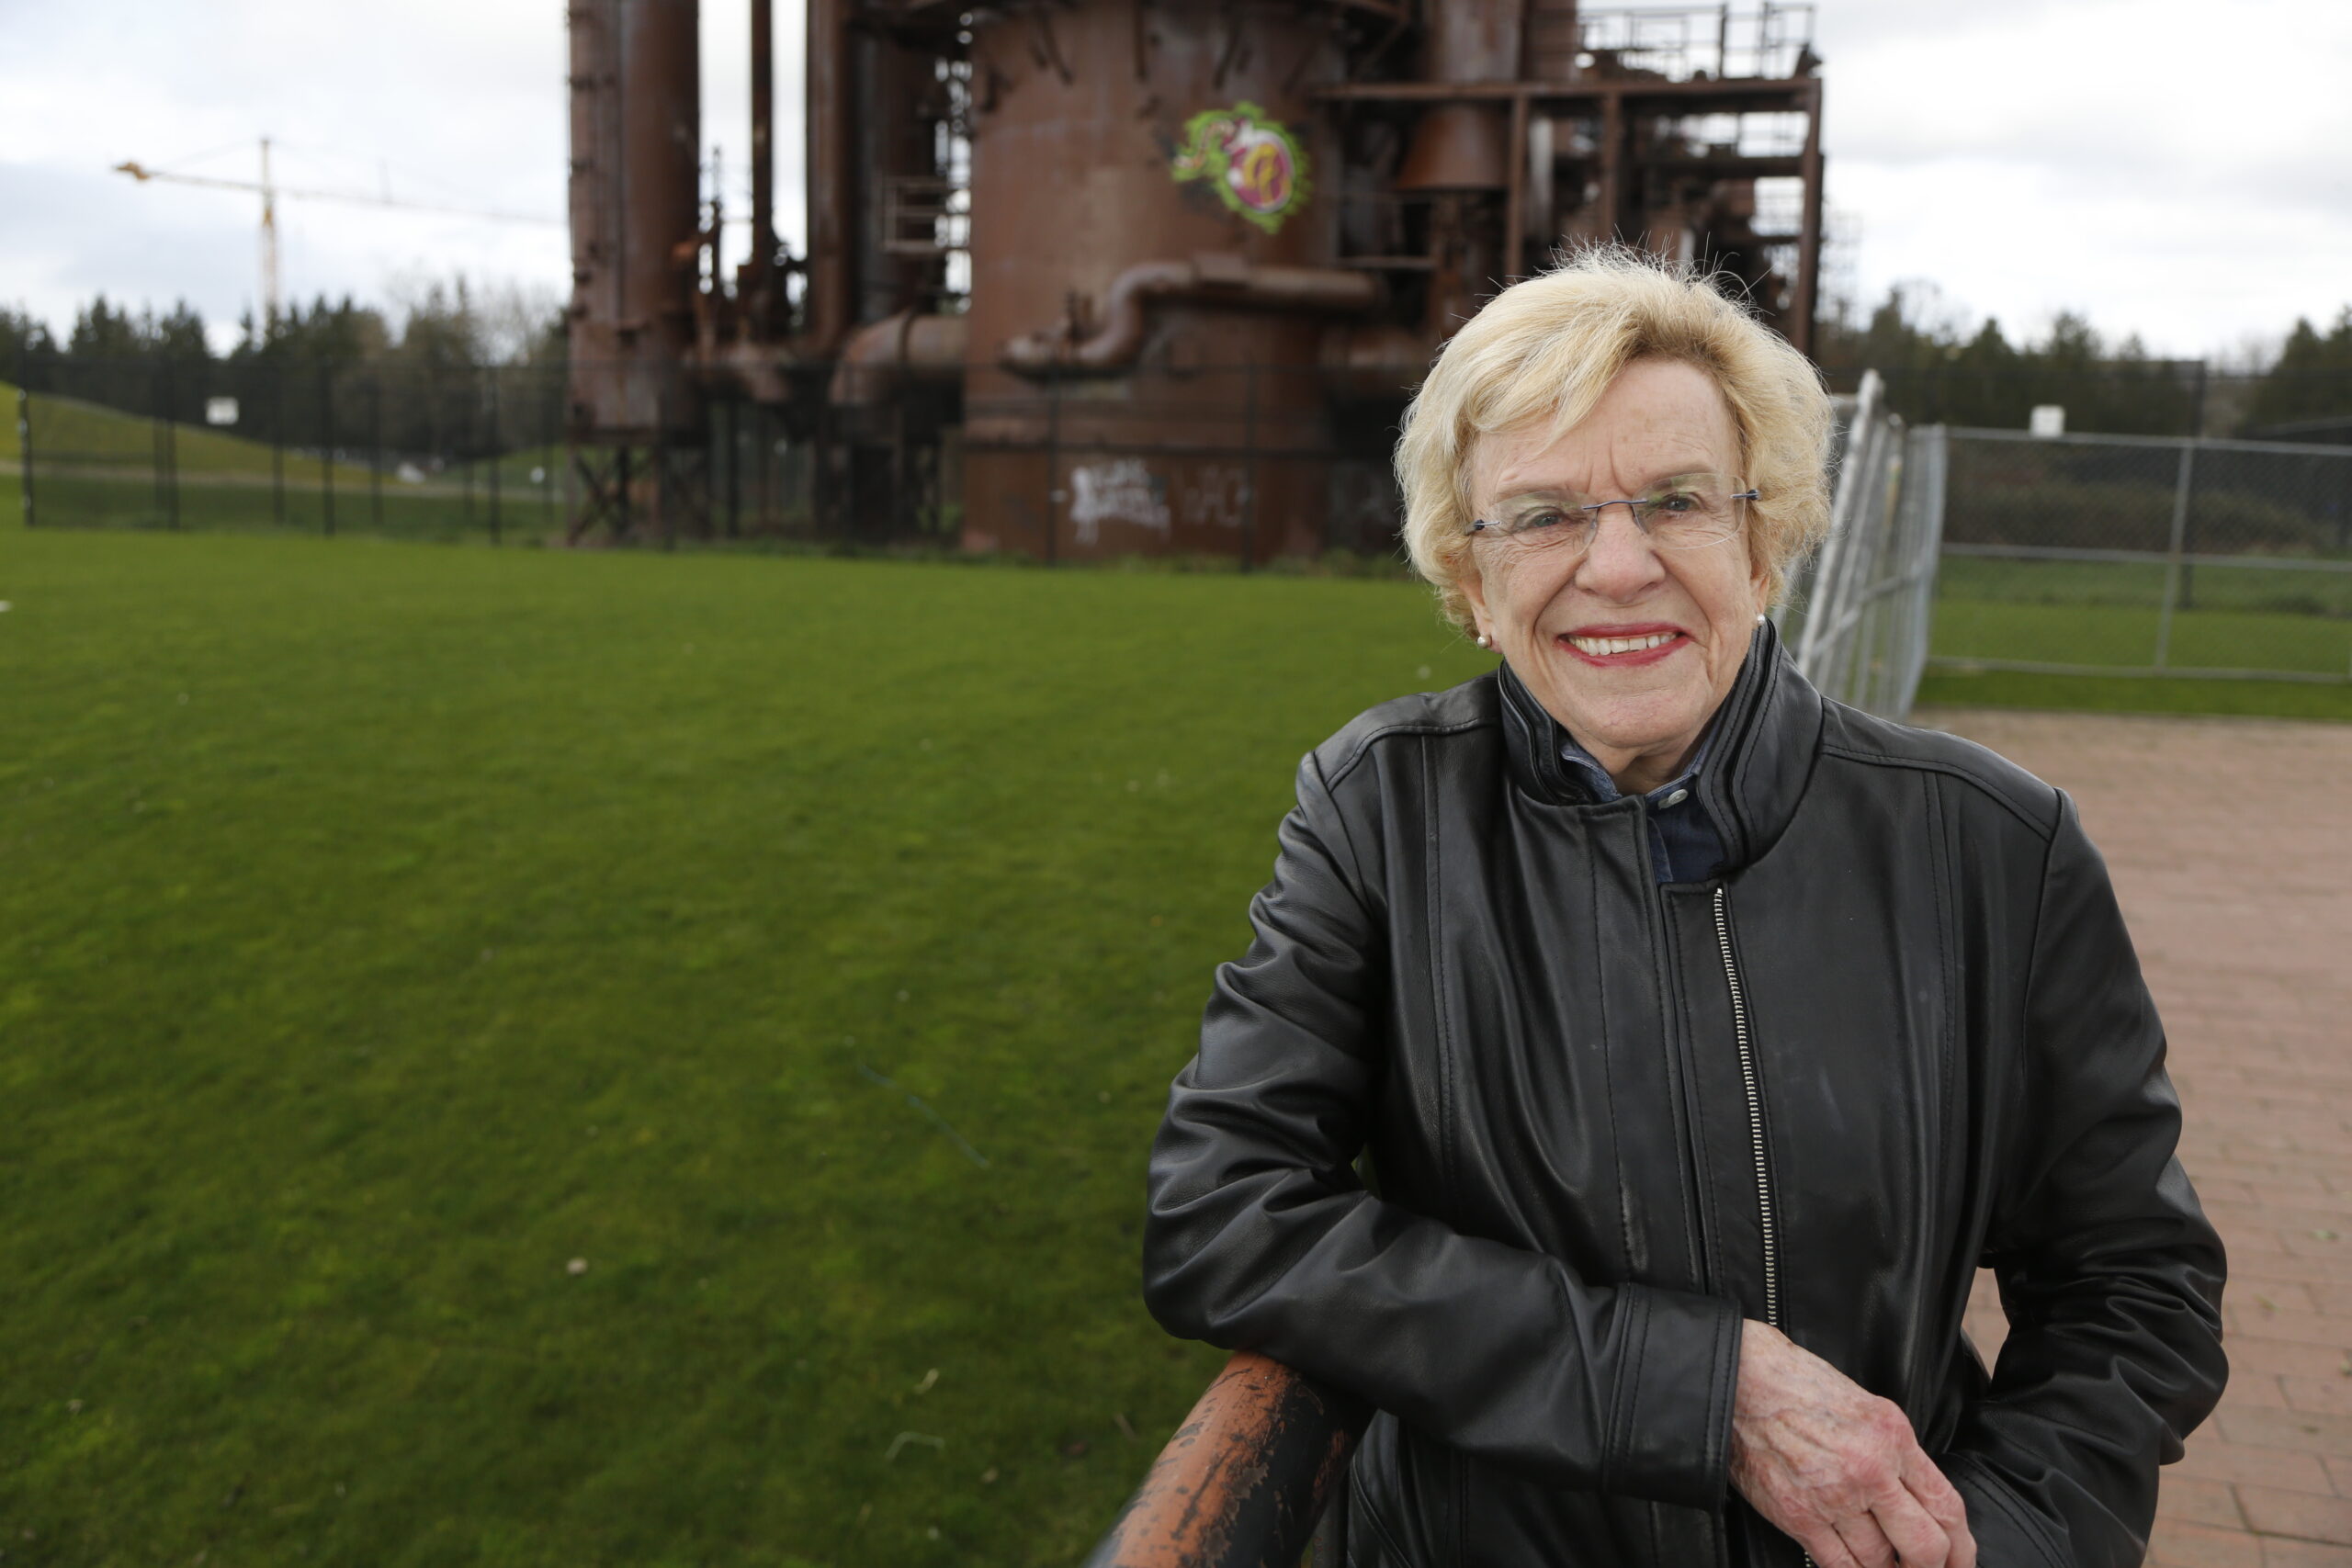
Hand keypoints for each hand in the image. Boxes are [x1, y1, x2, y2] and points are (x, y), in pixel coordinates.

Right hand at [1727, 1320, 1975, 1567]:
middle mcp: (1869, 1469)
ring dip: (1883, 1566)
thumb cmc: (1799, 1385)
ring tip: (1879, 1559)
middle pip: (1923, 1546)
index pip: (1947, 1506)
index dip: (1961, 1547)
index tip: (1960, 1560)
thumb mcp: (1866, 1407)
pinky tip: (1854, 1564)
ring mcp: (1833, 1496)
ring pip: (1879, 1561)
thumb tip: (1919, 1502)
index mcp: (1892, 1436)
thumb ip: (1897, 1454)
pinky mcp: (1798, 1515)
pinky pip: (1839, 1565)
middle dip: (1929, 1567)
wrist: (1741, 1379)